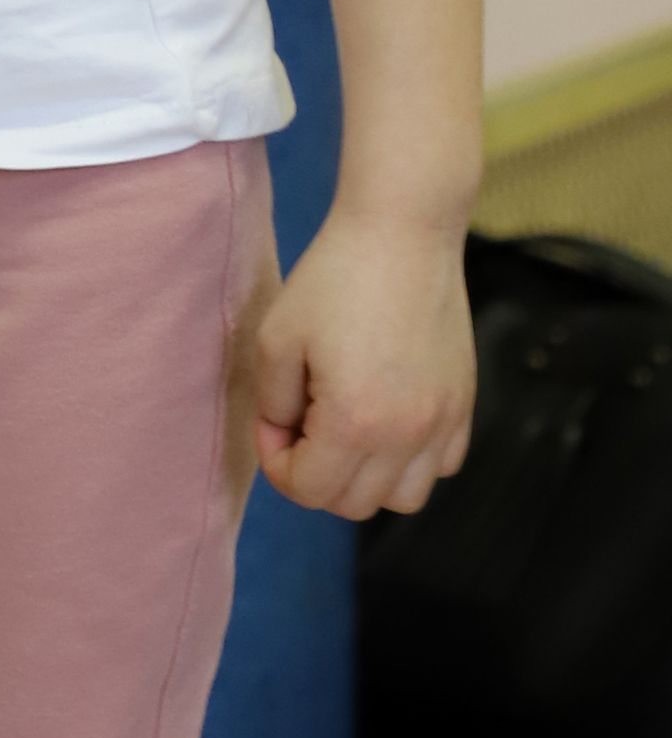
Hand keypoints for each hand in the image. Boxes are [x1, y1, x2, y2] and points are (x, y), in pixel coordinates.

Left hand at [250, 211, 476, 520]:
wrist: (403, 233)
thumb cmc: (333, 279)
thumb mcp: (277, 339)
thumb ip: (273, 405)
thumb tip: (285, 437)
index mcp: (356, 423)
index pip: (309, 492)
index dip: (278, 464)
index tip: (275, 421)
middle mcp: (407, 434)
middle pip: (354, 504)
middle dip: (317, 474)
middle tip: (303, 421)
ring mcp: (443, 422)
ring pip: (404, 497)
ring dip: (367, 478)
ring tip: (346, 429)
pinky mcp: (465, 404)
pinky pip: (440, 465)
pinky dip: (410, 460)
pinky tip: (387, 418)